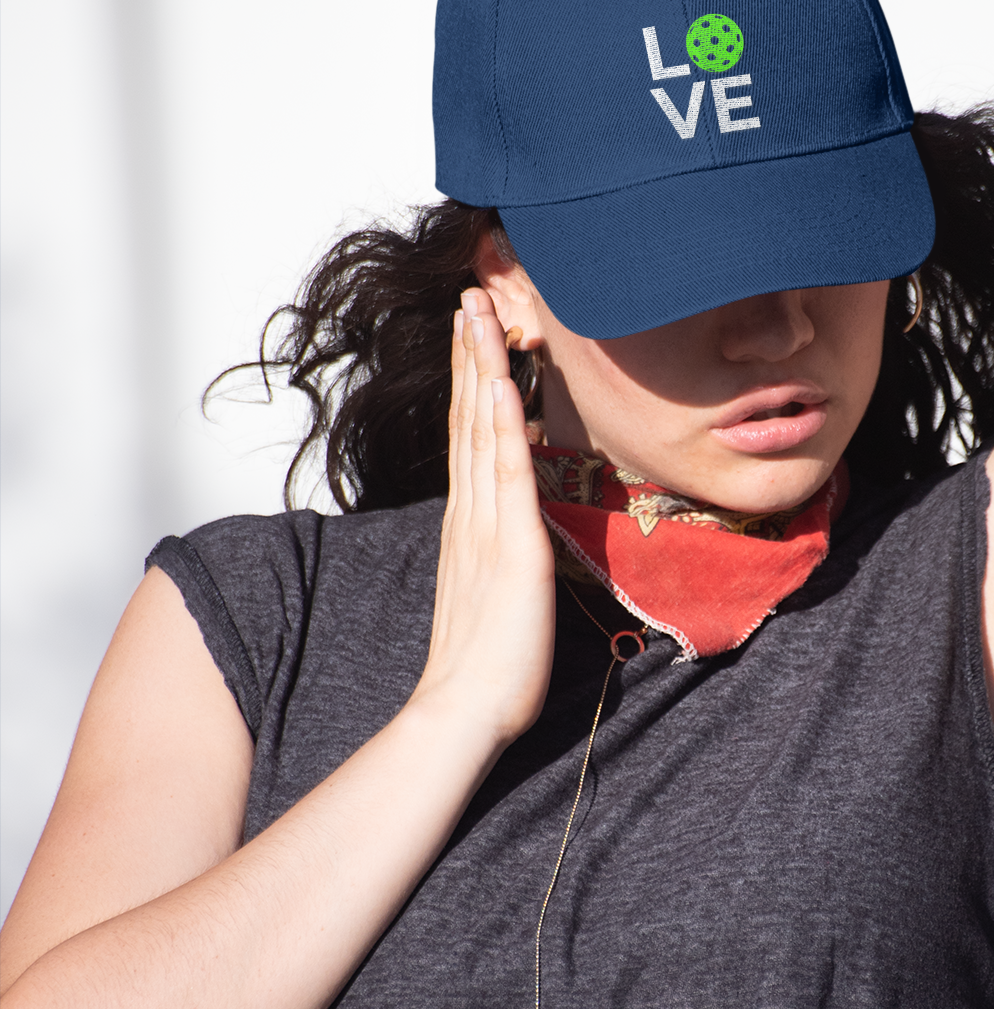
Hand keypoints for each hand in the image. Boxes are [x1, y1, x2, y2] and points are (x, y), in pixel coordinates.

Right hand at [414, 288, 554, 749]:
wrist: (465, 712)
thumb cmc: (487, 669)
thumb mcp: (496, 595)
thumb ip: (498, 558)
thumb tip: (514, 539)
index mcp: (469, 525)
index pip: (470, 437)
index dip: (471, 382)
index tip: (471, 333)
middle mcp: (472, 514)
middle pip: (471, 417)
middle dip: (472, 354)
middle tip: (470, 296)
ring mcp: (488, 526)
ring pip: (484, 429)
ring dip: (483, 367)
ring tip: (479, 312)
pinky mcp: (513, 546)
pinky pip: (507, 471)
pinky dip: (504, 423)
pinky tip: (503, 382)